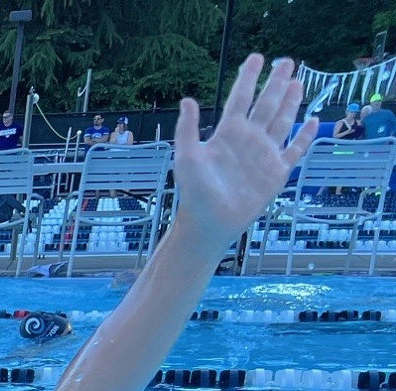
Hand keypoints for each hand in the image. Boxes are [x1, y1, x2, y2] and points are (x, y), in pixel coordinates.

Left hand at [173, 55, 316, 247]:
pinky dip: (305, 136)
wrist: (210, 222)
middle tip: (287, 62)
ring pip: (282, 121)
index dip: (249, 78)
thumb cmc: (195, 192)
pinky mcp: (277, 172)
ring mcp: (264, 154)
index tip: (257, 57)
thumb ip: (187, 130)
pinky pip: (295, 150)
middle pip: (266, 104)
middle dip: (276, 83)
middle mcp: (248, 140)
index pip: (241, 99)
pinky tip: (312, 121)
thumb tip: (186, 100)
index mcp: (228, 134)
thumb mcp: (188, 158)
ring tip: (298, 82)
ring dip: (291, 102)